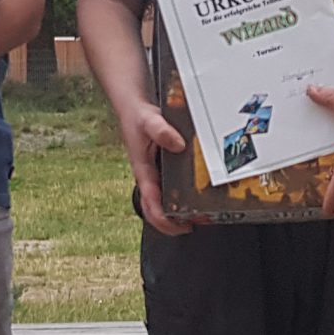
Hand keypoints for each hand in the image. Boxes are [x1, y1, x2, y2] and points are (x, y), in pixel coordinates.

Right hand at [116, 97, 190, 236]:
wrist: (134, 108)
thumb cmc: (137, 117)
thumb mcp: (149, 120)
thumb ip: (162, 131)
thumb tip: (178, 145)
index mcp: (143, 172)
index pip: (150, 205)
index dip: (164, 221)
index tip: (180, 226)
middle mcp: (150, 177)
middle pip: (156, 210)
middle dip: (173, 223)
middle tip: (194, 224)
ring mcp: (156, 174)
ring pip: (164, 202)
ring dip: (178, 212)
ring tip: (200, 215)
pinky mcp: (163, 168)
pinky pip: (171, 188)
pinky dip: (183, 196)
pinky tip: (198, 194)